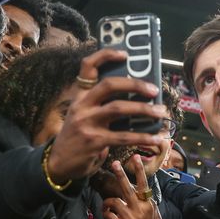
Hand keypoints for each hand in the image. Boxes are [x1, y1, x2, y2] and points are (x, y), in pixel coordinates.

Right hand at [45, 48, 164, 183]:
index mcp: (80, 95)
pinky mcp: (94, 141)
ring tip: (161, 112)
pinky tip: (156, 139)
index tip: (125, 54)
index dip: (106, 56)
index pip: (87, 66)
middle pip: (109, 85)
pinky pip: (124, 136)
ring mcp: (86, 123)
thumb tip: (138, 99)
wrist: (58, 164)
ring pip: (119, 109)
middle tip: (154, 90)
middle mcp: (82, 105)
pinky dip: (143, 137)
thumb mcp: (83, 115)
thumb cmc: (78, 137)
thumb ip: (102, 106)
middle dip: (135, 85)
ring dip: (144, 110)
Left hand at [102, 157, 158, 218]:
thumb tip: (133, 183)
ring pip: (114, 202)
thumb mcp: (148, 212)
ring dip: (107, 202)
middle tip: (114, 163)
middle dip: (120, 175)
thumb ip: (141, 199)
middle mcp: (140, 210)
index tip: (136, 157)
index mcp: (147, 204)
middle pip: (127, 189)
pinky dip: (105, 213)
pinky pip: (108, 215)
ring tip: (107, 205)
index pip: (143, 184)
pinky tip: (107, 215)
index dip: (139, 170)